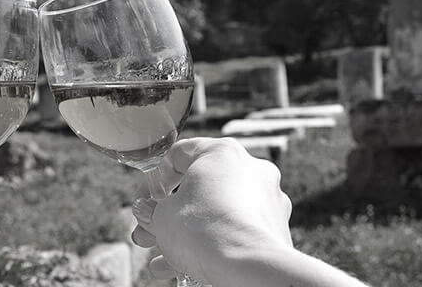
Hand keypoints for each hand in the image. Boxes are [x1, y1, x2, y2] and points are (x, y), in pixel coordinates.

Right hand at [132, 137, 292, 284]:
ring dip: (186, 234)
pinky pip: (234, 233)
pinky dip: (211, 246)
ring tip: (162, 257)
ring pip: (216, 214)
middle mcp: (251, 170)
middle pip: (198, 189)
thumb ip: (151, 210)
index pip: (179, 154)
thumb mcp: (161, 217)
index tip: (146, 201)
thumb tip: (147, 212)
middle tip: (149, 232)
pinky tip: (185, 268)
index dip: (154, 179)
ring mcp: (268, 201)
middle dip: (168, 214)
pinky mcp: (275, 230)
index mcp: (222, 153)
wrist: (246, 268)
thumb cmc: (204, 230)